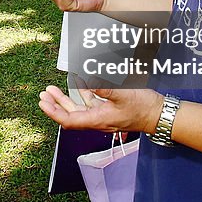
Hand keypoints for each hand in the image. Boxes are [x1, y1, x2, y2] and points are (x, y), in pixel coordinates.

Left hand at [38, 85, 163, 134]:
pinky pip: (90, 103)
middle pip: (70, 115)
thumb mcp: (122, 95)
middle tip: (43, 94)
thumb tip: (87, 81)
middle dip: (55, 105)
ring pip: (79, 108)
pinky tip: (78, 83)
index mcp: (97, 120)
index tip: (43, 103)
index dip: (54, 113)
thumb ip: (104, 87)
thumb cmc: (142, 107)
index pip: (69, 120)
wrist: (159, 113)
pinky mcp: (110, 109)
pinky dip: (82, 93)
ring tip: (53, 89)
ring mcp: (103, 115)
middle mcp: (98, 120)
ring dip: (65, 99)